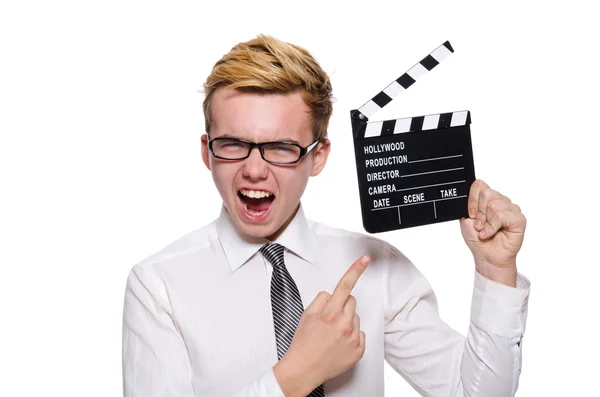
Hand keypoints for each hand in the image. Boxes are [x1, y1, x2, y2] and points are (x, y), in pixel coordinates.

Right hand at [273, 255, 369, 396]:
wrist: (304, 370)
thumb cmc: (303, 344)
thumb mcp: (306, 315)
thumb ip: (321, 300)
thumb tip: (332, 295)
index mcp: (330, 313)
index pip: (345, 285)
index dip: (356, 269)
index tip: (365, 259)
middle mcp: (344, 324)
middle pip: (351, 301)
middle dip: (342, 304)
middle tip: (330, 317)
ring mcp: (353, 338)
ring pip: (356, 317)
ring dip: (347, 320)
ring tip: (333, 333)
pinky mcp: (359, 350)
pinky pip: (360, 333)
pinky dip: (352, 335)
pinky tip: (339, 342)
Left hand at [459, 179, 526, 286]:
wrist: (486, 256)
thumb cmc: (477, 239)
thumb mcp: (465, 219)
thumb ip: (466, 204)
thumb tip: (465, 193)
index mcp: (488, 199)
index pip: (480, 184)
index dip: (472, 198)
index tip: (470, 214)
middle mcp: (501, 201)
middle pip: (487, 193)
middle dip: (479, 212)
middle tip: (479, 225)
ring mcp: (511, 209)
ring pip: (494, 205)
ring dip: (486, 222)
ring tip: (486, 231)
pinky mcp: (519, 219)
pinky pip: (503, 215)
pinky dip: (493, 226)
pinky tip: (492, 233)